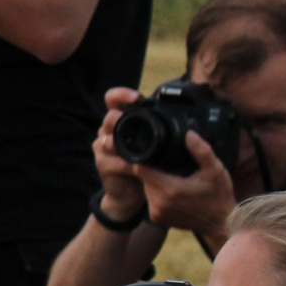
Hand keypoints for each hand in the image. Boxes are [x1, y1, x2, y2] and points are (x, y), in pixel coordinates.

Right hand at [91, 87, 149, 209]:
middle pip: (109, 117)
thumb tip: (182, 117)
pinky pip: (112, 160)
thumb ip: (158, 130)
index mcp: (121, 120)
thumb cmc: (144, 163)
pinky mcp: (102, 164)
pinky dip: (125, 164)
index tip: (135, 98)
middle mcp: (108, 130)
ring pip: (106, 138)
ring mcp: (103, 147)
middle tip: (130, 121)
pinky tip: (135, 167)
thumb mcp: (151, 143)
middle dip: (118, 118)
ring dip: (119, 142)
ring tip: (131, 147)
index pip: (113, 99)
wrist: (131, 191)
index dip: (121, 95)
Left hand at [135, 134, 237, 250]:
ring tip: (170, 173)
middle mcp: (159, 204)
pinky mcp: (157, 219)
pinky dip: (157, 192)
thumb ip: (201, 151)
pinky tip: (171, 187)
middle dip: (151, 168)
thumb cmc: (219, 195)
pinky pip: (150, 199)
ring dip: (153, 180)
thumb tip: (188, 134)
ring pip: (145, 187)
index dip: (143, 157)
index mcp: (170, 190)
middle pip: (142, 177)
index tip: (150, 149)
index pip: (140, 169)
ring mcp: (156, 213)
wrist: (219, 224)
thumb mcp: (215, 169)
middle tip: (165, 161)